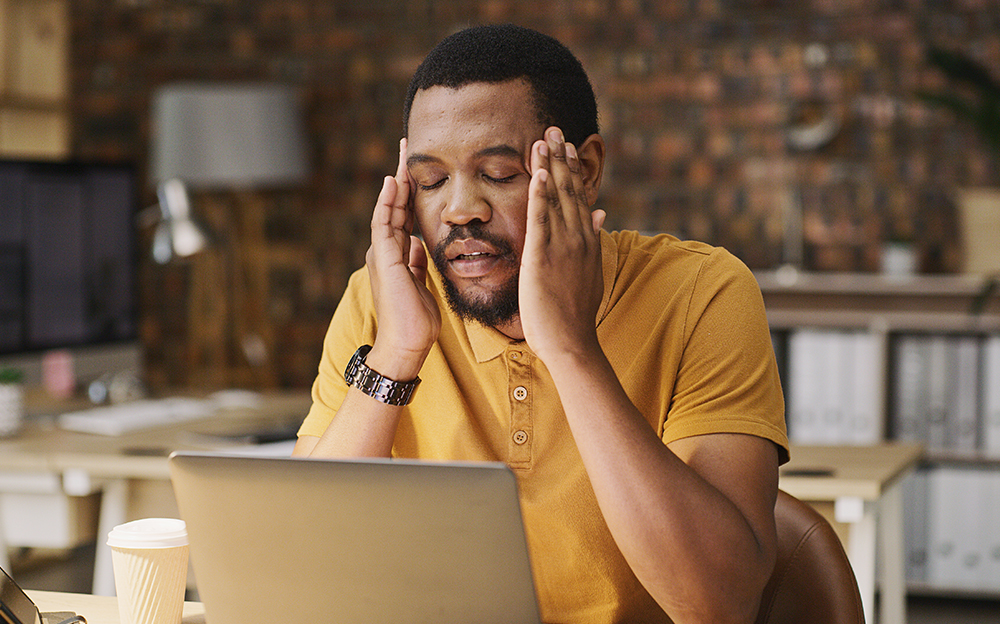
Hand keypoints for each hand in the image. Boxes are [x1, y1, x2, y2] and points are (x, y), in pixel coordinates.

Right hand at [365, 139, 440, 379]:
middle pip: (394, 204)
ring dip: (395, 181)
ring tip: (403, 154)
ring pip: (388, 208)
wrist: (407, 345)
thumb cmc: (416, 320)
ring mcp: (383, 254)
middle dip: (402, 175)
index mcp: (396, 255)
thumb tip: (417, 244)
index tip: (418, 166)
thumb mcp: (421, 283)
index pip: (404, 214)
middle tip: (408, 146)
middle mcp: (386, 250)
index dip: (410, 190)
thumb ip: (416, 262)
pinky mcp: (385, 260)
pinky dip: (388, 202)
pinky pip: (384, 223)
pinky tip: (394, 182)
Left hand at [519, 127, 606, 360]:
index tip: (567, 146)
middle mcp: (578, 238)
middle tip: (553, 128)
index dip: (572, 170)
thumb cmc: (575, 314)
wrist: (571, 343)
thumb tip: (601, 215)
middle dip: (560, 158)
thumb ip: (594, 241)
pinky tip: (537, 174)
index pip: (579, 197)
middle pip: (569, 190)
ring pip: (556, 198)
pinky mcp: (542, 258)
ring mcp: (562, 247)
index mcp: (587, 241)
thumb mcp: (590, 273)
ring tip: (543, 139)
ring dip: (549, 167)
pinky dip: (540, 196)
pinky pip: (541, 220)